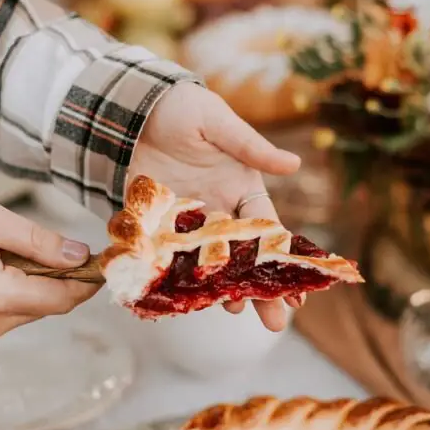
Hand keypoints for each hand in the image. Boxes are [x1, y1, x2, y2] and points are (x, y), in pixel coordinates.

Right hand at [0, 196, 99, 342]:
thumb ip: (39, 240)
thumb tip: (81, 255)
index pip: (62, 297)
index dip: (88, 280)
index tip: (104, 262)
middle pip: (52, 304)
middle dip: (64, 277)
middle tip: (65, 247)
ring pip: (36, 308)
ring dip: (41, 283)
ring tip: (17, 254)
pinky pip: (17, 311)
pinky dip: (22, 289)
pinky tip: (5, 267)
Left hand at [132, 82, 300, 331]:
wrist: (130, 107)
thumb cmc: (183, 109)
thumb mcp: (218, 123)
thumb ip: (250, 147)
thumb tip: (294, 164)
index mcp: (242, 189)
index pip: (268, 231)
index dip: (282, 260)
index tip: (298, 290)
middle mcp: (220, 211)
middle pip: (243, 258)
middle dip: (260, 290)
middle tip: (275, 322)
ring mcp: (188, 222)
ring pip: (209, 265)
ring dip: (221, 289)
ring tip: (231, 310)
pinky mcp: (157, 225)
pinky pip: (170, 257)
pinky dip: (177, 278)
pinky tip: (184, 298)